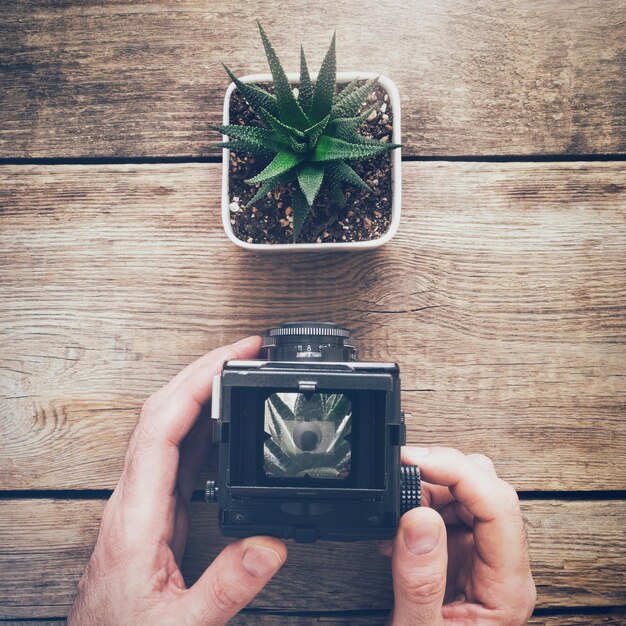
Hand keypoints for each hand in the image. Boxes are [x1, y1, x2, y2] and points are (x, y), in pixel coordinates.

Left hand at [68, 336, 286, 625]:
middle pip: (163, 413)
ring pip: (169, 425)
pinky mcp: (157, 508)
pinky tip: (226, 416)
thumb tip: (272, 543)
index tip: (231, 359)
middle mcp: (136, 498)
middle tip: (245, 349)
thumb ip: (229, 586)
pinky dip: (205, 424)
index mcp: (138, 516)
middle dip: (203, 371)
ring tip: (240, 369)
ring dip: (204, 390)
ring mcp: (145, 500)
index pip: (162, 429)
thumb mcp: (183, 624)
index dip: (196, 386)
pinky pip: (180, 452)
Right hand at [381, 447, 535, 624]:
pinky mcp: (462, 554)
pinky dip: (420, 503)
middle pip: (488, 490)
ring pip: (468, 493)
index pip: (498, 506)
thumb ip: (419, 579)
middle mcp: (501, 565)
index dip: (458, 472)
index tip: (416, 460)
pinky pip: (449, 510)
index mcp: (507, 587)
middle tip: (401, 473)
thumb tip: (418, 516)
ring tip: (396, 505)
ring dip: (429, 487)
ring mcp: (483, 557)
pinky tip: (399, 523)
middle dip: (442, 472)